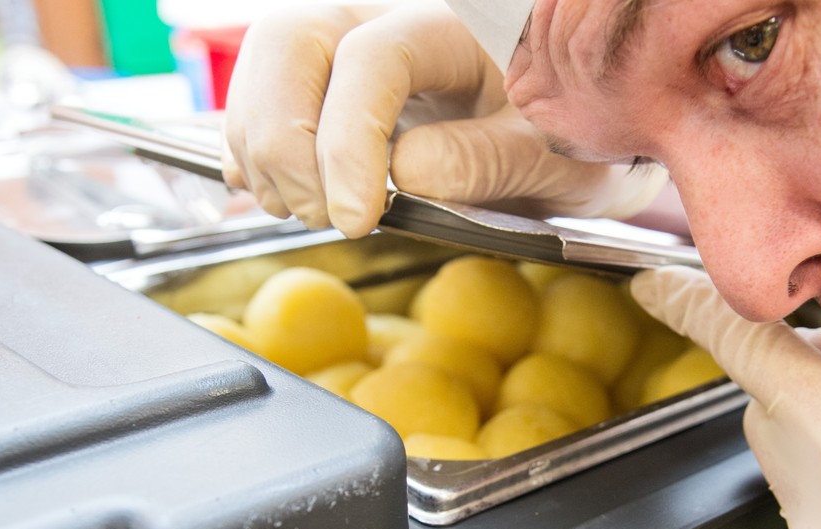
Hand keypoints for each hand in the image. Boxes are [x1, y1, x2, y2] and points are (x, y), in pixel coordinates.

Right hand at [222, 3, 666, 237]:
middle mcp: (388, 20)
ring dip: (263, 150)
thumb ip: (484, 162)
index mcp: (453, 28)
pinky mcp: (323, 87)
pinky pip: (260, 98)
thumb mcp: (549, 159)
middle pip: (291, 40)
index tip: (356, 217)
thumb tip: (405, 173)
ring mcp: (347, 48)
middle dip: (285, 138)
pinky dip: (254, 151)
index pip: (375, 58)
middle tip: (320, 216)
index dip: (350, 141)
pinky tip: (286, 195)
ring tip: (309, 213)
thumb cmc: (564, 141)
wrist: (567, 141)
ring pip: (263, 66)